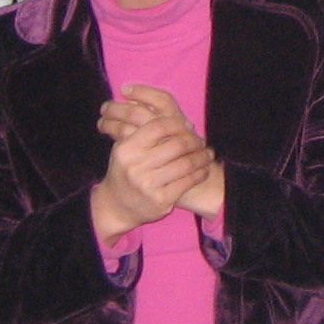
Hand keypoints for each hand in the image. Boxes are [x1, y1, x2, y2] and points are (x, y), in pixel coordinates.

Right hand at [91, 84, 215, 243]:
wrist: (116, 205)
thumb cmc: (126, 170)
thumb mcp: (127, 147)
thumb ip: (145, 130)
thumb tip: (180, 117)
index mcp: (127, 148)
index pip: (159, 125)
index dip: (177, 123)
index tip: (187, 125)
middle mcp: (136, 166)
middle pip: (176, 144)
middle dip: (194, 141)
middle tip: (201, 141)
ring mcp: (148, 184)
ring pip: (186, 163)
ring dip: (201, 157)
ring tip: (207, 154)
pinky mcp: (161, 200)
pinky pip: (188, 181)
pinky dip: (200, 173)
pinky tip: (203, 170)